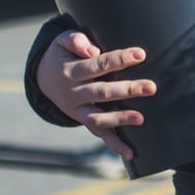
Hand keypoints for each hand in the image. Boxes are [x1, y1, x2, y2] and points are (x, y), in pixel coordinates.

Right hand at [34, 30, 154, 159]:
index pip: (98, 65)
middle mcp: (74, 94)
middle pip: (102, 93)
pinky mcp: (84, 120)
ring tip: (141, 118)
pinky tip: (131, 154)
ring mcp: (78, 110)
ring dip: (120, 119)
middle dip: (127, 90)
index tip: (141, 54)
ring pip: (98, 118)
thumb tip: (91, 50)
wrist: (44, 78)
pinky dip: (114, 145)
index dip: (119, 59)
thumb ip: (75, 40)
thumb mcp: (62, 42)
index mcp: (71, 72)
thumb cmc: (62, 54)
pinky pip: (99, 134)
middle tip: (151, 87)